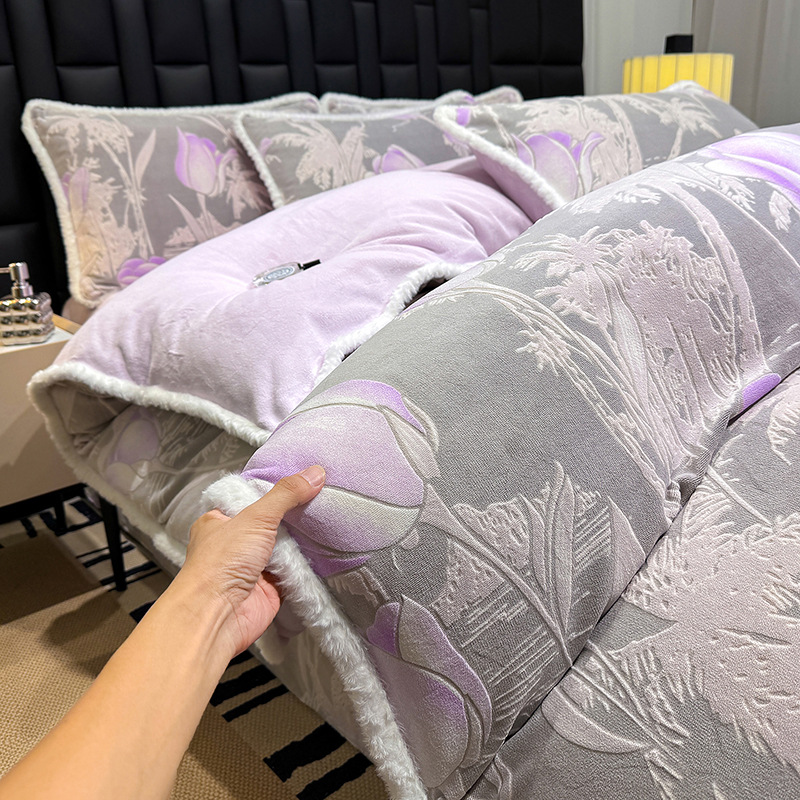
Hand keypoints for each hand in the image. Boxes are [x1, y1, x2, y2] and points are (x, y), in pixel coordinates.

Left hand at [175, 466, 324, 657]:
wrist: (217, 616)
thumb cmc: (221, 563)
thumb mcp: (256, 517)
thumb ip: (286, 495)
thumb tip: (315, 472)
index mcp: (220, 521)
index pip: (250, 498)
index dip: (275, 490)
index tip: (302, 479)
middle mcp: (234, 543)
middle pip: (271, 523)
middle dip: (293, 516)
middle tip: (322, 497)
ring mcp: (252, 566)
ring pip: (284, 547)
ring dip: (302, 540)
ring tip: (329, 518)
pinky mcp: (269, 588)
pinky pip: (294, 571)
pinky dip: (307, 564)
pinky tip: (326, 548)